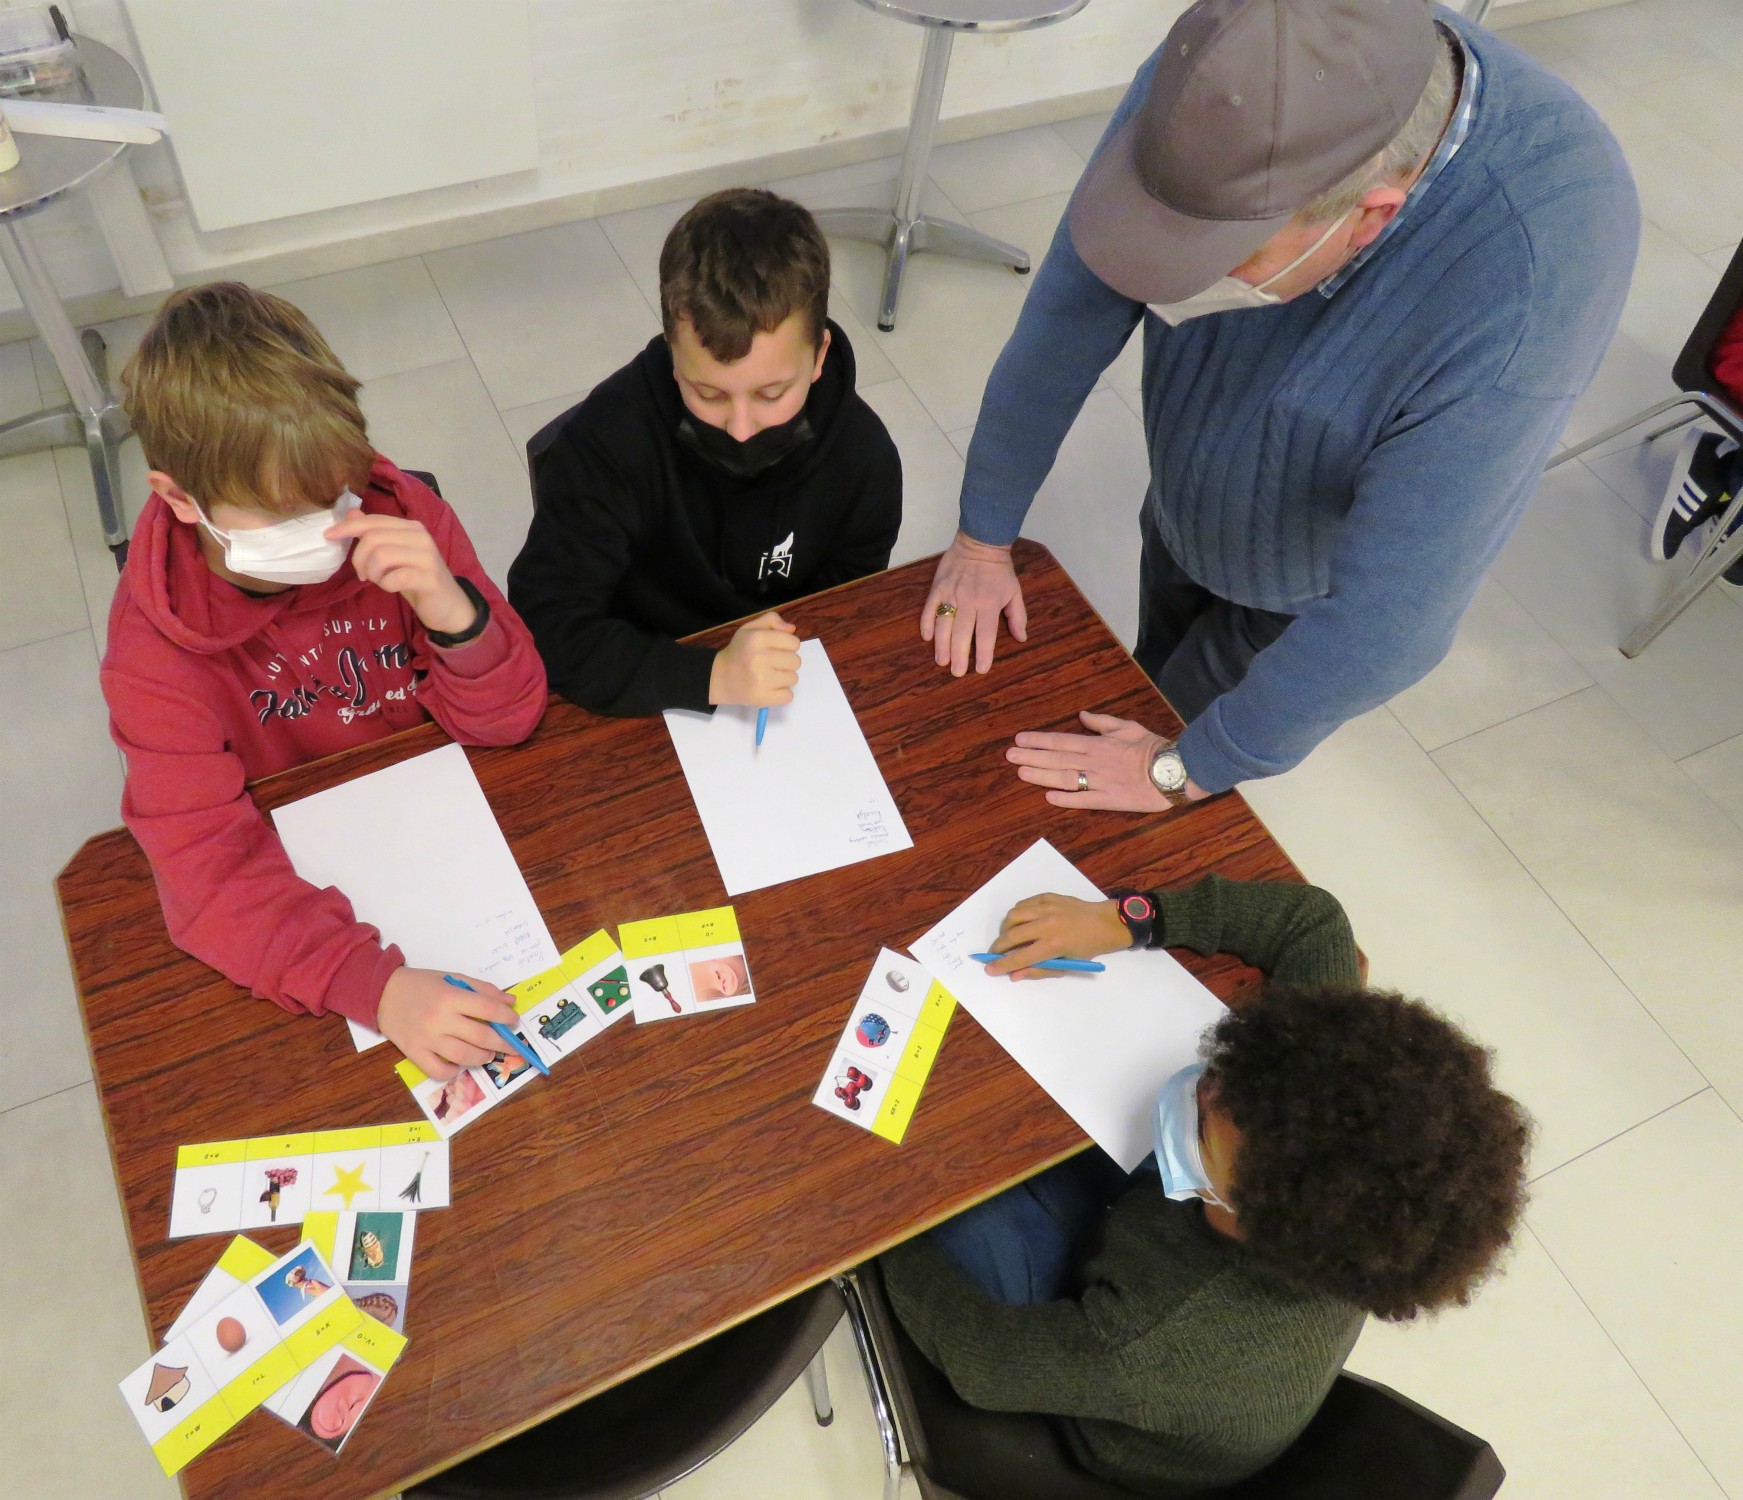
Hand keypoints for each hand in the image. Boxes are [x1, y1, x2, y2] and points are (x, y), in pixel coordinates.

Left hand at [326, 512, 475, 635]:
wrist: (448, 605)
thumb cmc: (417, 578)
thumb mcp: (395, 554)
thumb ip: (376, 533)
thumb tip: (351, 514)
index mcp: (412, 528)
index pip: (374, 521)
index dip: (348, 527)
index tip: (328, 536)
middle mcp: (421, 537)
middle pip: (374, 538)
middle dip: (359, 558)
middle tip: (363, 574)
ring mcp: (427, 557)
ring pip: (382, 556)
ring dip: (372, 572)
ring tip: (377, 581)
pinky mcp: (430, 578)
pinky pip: (395, 577)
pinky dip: (385, 584)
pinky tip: (391, 587)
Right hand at [376, 966, 520, 1080]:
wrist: (382, 993)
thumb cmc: (421, 984)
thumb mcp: (453, 979)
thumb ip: (482, 989)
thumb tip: (509, 1001)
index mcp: (451, 997)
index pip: (488, 1009)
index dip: (507, 1017)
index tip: (513, 1021)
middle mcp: (440, 1019)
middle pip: (481, 1036)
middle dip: (502, 1042)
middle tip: (510, 1045)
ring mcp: (427, 1039)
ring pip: (463, 1056)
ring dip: (482, 1058)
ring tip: (488, 1054)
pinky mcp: (414, 1053)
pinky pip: (438, 1071)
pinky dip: (453, 1072)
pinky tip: (459, 1065)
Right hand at [709, 611, 799, 706]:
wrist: (720, 678)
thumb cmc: (739, 651)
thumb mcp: (750, 629)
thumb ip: (771, 621)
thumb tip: (792, 629)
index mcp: (757, 638)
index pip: (794, 643)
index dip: (788, 646)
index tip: (777, 649)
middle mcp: (759, 658)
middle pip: (796, 661)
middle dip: (787, 662)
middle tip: (772, 664)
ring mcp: (761, 680)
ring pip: (793, 678)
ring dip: (784, 678)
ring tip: (769, 676)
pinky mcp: (762, 698)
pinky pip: (788, 696)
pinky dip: (781, 694)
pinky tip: (769, 688)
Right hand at [920, 530, 1026, 676]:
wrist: (981, 542)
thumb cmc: (1000, 570)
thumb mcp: (1015, 591)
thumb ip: (1018, 616)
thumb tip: (1021, 638)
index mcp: (990, 603)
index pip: (986, 634)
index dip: (983, 653)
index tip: (981, 669)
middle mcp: (970, 601)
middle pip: (962, 633)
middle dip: (959, 655)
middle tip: (957, 672)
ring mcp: (952, 594)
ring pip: (944, 624)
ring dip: (942, 645)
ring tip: (942, 661)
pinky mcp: (938, 587)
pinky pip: (930, 608)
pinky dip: (927, 623)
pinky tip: (927, 637)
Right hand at [985, 894, 1130, 979]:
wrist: (1105, 923)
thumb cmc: (1088, 948)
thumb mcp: (1066, 964)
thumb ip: (1039, 970)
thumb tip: (1014, 975)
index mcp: (1054, 944)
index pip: (1020, 957)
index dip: (1002, 965)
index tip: (988, 969)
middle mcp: (1047, 924)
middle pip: (1011, 935)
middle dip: (998, 947)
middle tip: (995, 954)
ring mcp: (1047, 907)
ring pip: (1013, 915)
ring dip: (1006, 928)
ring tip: (1008, 937)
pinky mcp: (1048, 897)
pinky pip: (1024, 904)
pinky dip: (1017, 915)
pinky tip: (1021, 923)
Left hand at [1007, 711, 1210, 810]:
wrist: (1174, 771)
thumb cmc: (1153, 747)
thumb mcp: (1128, 726)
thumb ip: (1102, 722)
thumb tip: (1082, 716)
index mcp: (1098, 743)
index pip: (1061, 741)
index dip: (1039, 741)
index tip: (1020, 740)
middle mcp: (1095, 762)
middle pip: (1057, 759)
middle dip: (1031, 757)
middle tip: (1009, 756)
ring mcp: (1101, 782)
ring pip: (1065, 778)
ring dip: (1041, 776)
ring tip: (1021, 773)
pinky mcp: (1110, 800)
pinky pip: (1085, 800)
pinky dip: (1067, 799)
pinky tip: (1049, 797)